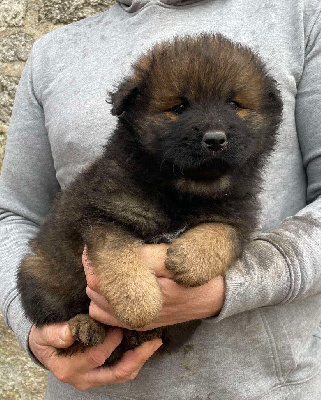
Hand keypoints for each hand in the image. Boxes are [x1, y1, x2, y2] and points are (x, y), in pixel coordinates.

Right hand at [28, 323, 161, 389]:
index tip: (119, 324)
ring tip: (154, 343)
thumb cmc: (45, 337)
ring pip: (122, 375)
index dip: (110, 341)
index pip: (96, 357)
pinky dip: (135, 360)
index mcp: (69, 369)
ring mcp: (94, 379)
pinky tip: (145, 346)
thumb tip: (70, 333)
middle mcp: (83, 379)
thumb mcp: (44, 333)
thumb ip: (56, 333)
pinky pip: (122, 372)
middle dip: (137, 357)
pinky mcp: (101, 375)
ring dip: (140, 360)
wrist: (44, 347)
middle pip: (116, 373)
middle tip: (153, 340)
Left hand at [84, 244, 224, 329]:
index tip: (92, 247)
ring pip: (98, 307)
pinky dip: (105, 304)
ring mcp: (136, 321)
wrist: (211, 297)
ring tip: (109, 272)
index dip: (93, 261)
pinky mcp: (140, 324)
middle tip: (102, 256)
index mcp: (140, 297)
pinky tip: (116, 289)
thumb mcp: (169, 259)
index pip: (98, 280)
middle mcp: (134, 313)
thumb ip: (140, 257)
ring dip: (99, 289)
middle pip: (94, 292)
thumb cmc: (191, 275)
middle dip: (95, 272)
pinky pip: (109, 318)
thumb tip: (111, 250)